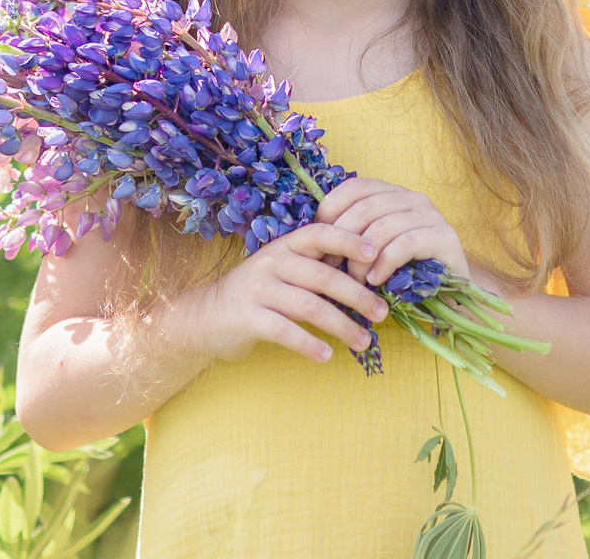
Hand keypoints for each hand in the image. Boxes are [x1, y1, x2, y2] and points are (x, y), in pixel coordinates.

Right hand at [172, 223, 392, 364]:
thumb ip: (315, 269)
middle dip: (357, 295)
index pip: (319, 233)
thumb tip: (367, 275)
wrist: (207, 315)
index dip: (348, 240)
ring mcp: (258, 289)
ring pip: (308, 306)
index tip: (374, 253)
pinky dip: (308, 344)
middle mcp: (271, 262)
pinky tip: (326, 356)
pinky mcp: (247, 317)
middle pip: (322, 276)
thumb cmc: (260, 293)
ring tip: (363, 341)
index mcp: (284, 246)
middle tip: (382, 314)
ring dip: (341, 326)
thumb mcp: (285, 272)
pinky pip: (284, 331)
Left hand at [314, 176, 471, 288]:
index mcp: (392, 193)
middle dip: (343, 240)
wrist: (448, 294)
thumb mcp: (372, 250)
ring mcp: (432, 216)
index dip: (332, 210)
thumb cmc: (402, 272)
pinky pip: (406, 244)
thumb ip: (350, 236)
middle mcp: (413, 198)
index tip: (319, 243)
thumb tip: (310, 237)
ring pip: (383, 227)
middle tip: (333, 268)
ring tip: (356, 281)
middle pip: (365, 207)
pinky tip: (376, 281)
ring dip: (362, 259)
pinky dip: (385, 263)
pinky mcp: (446, 238)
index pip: (354, 187)